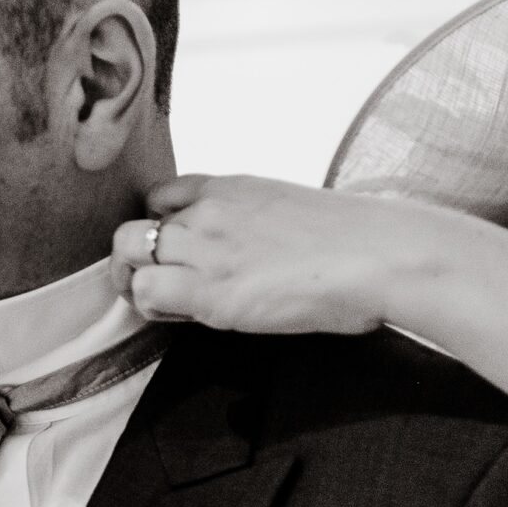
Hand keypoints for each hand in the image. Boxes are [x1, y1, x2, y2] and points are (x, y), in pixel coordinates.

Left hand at [112, 175, 444, 335]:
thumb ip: (253, 223)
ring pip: (128, 257)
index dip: (159, 228)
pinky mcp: (212, 293)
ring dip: (138, 285)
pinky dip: (154, 310)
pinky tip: (185, 319)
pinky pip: (148, 294)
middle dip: (133, 258)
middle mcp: (208, 212)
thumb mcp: (291, 210)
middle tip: (153, 284)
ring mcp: (206, 249)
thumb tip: (246, 250)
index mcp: (230, 187)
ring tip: (168, 307)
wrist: (379, 255)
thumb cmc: (355, 242)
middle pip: (132, 227)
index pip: (161, 195)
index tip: (174, 252)